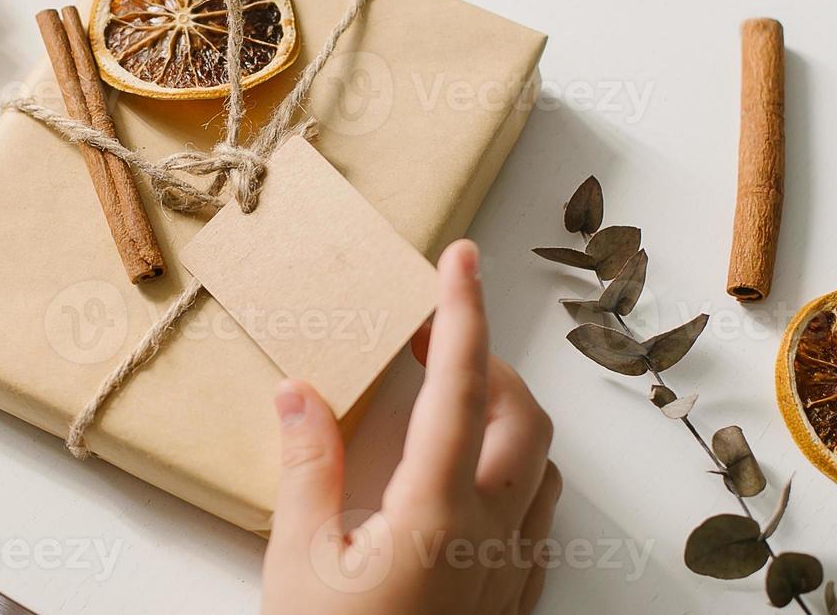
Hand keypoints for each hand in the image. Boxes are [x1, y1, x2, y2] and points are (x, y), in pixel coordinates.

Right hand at [261, 240, 560, 614]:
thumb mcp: (298, 562)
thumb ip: (307, 467)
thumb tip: (297, 390)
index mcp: (434, 510)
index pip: (459, 384)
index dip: (461, 310)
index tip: (461, 257)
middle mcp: (489, 532)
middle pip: (519, 414)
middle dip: (483, 359)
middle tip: (427, 340)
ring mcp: (509, 570)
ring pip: (538, 464)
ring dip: (503, 415)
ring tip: (447, 402)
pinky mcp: (511, 602)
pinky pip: (538, 516)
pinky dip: (513, 471)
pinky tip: (469, 480)